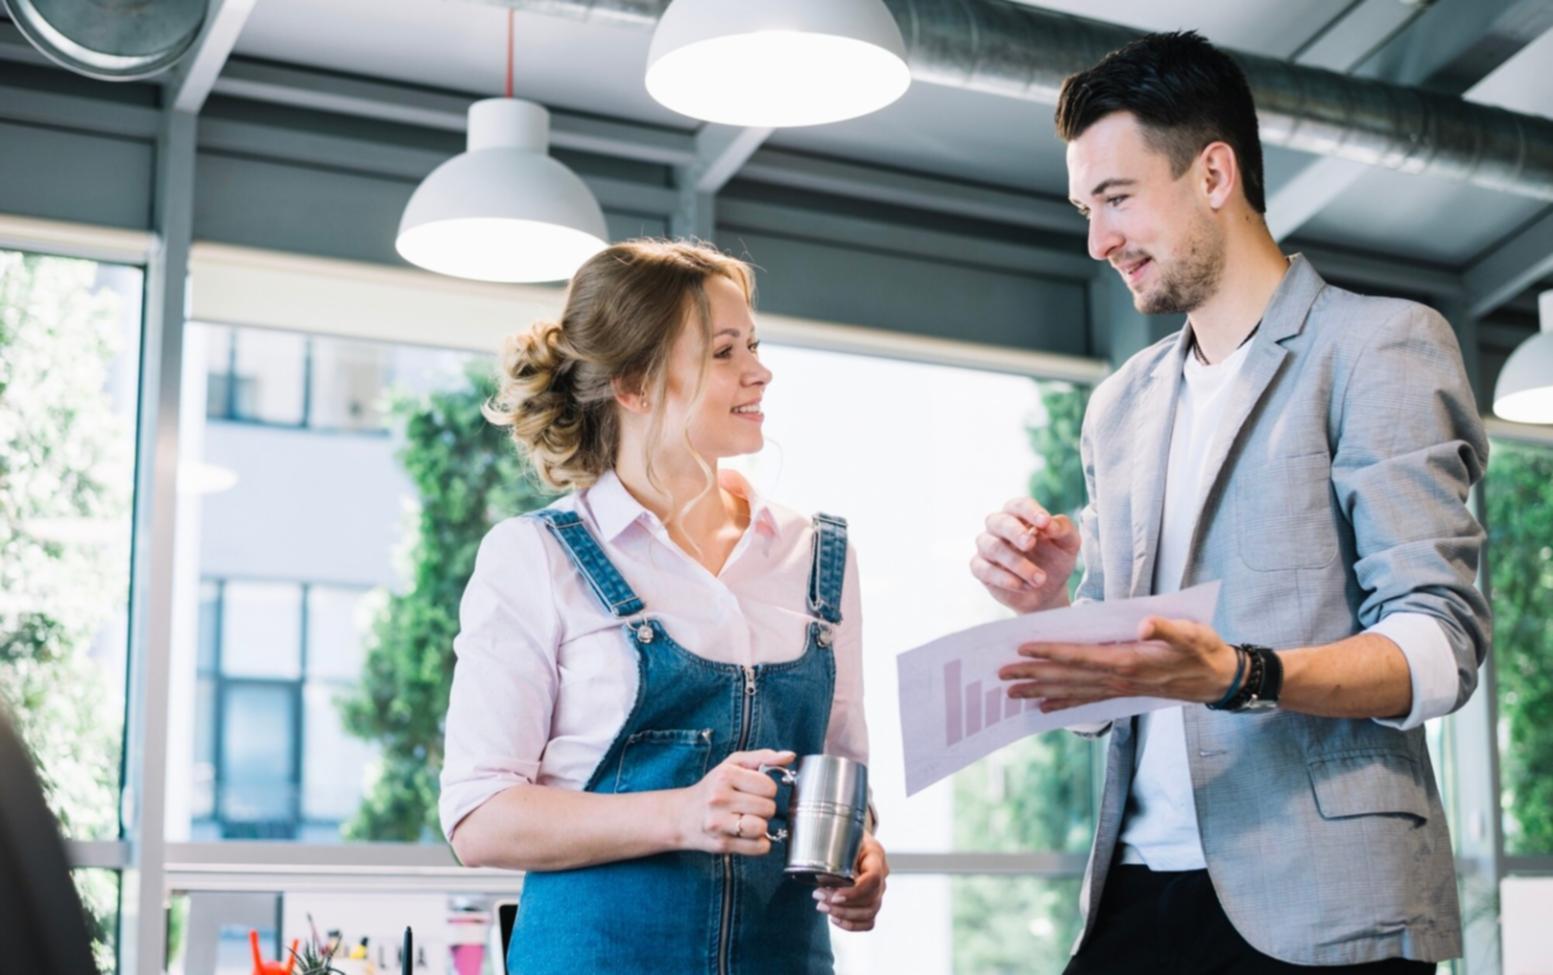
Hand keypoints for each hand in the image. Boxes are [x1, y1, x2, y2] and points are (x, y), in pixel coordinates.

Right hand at [675, 749, 790, 855]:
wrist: (681, 816)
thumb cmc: (713, 787)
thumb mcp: (733, 765)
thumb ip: (763, 757)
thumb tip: (790, 756)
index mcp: (725, 776)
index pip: (769, 787)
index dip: (766, 789)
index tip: (754, 790)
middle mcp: (719, 799)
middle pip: (768, 808)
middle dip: (764, 808)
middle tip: (749, 806)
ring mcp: (718, 823)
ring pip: (762, 828)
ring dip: (761, 826)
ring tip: (748, 820)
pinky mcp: (721, 845)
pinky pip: (759, 848)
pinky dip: (759, 843)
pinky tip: (747, 835)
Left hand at [814, 833, 887, 930]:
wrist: (853, 838)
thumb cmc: (845, 837)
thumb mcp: (840, 837)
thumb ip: (833, 855)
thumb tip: (822, 877)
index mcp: (876, 855)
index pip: (873, 879)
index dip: (855, 892)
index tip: (834, 895)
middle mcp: (882, 874)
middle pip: (871, 900)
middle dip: (843, 905)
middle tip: (818, 896)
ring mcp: (879, 890)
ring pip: (870, 913)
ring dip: (844, 915)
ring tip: (822, 906)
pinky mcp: (873, 902)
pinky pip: (869, 922)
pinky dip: (852, 925)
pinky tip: (834, 918)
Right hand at [971, 497, 1081, 613]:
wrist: (1048, 591)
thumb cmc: (1055, 559)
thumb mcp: (1068, 544)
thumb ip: (1063, 529)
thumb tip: (1050, 524)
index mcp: (1020, 515)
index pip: (1019, 505)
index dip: (1030, 511)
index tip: (1044, 522)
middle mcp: (999, 527)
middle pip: (997, 521)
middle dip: (1014, 532)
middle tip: (1031, 544)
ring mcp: (987, 547)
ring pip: (992, 547)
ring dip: (1016, 563)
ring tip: (1040, 579)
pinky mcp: (981, 569)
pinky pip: (983, 569)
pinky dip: (1004, 578)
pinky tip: (1024, 586)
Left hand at [998, 616, 1239, 710]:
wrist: (1219, 679)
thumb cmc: (1204, 650)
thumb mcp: (1191, 632)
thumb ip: (1166, 628)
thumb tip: (1143, 625)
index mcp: (1129, 662)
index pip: (1081, 657)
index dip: (1051, 653)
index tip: (1022, 649)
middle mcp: (1119, 679)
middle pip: (1068, 678)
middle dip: (1033, 675)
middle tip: (1001, 675)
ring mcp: (1119, 689)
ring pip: (1072, 691)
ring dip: (1041, 691)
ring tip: (1012, 693)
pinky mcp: (1123, 692)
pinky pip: (1087, 700)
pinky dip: (1064, 703)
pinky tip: (1044, 707)